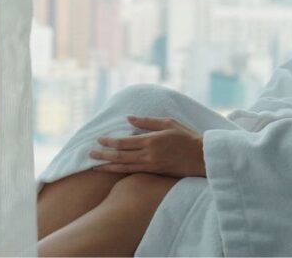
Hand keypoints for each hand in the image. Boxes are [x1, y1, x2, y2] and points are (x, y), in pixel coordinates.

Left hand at [89, 115, 205, 177]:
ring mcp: (151, 166)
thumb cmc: (187, 137)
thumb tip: (128, 118)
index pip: (124, 141)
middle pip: (121, 155)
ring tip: (95, 166)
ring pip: (125, 166)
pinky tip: (112, 170)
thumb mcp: (168, 123)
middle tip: (89, 154)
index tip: (98, 138)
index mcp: (151, 141)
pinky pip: (133, 172)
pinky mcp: (155, 173)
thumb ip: (147, 121)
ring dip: (108, 166)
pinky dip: (121, 171)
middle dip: (104, 154)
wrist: (202, 158)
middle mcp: (148, 155)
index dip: (109, 140)